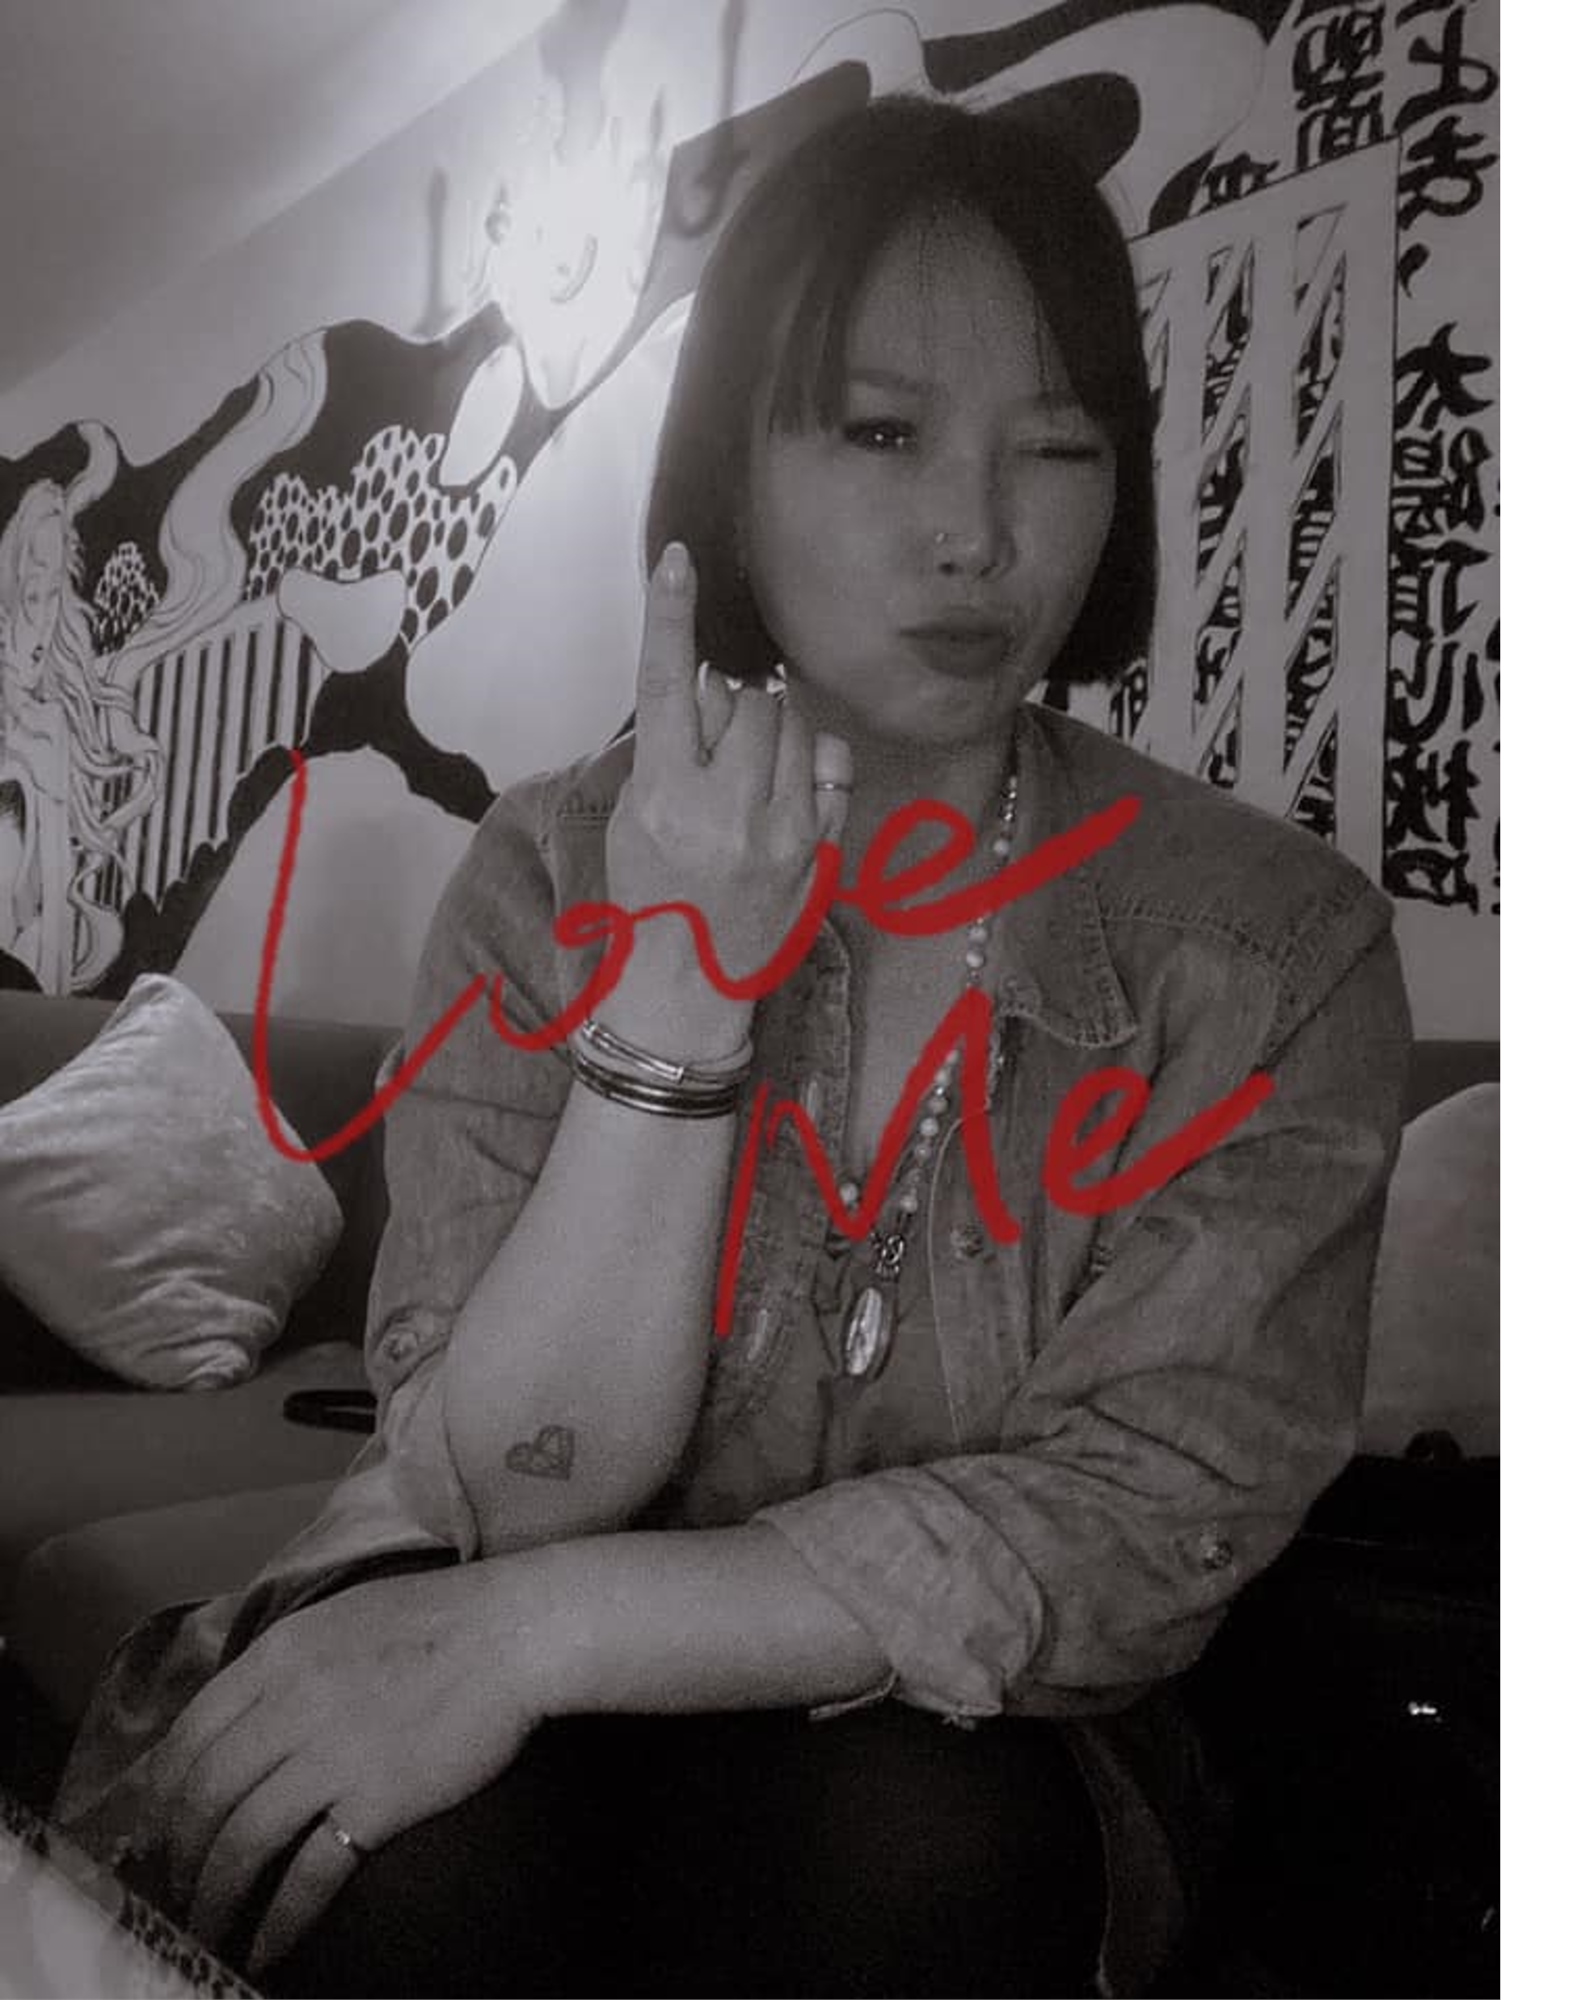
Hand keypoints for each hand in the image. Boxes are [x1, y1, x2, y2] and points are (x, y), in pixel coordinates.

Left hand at [121, 1563, 537, 1975]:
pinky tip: (267, 1946)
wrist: (517, 1632)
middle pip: (204, 1796)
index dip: (165, 1793)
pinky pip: (307, 1876)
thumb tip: (248, 1718)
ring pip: (241, 1842)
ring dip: (214, 1898)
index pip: (190, 1734)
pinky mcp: (375, 1802)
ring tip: (208, 1929)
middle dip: (179, 1854)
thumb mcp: (343, 1619)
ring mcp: (331, 1756)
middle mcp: (290, 1705)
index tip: (162, 1827)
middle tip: (178, 1887)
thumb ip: (288, 1664)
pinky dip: (278, 1921)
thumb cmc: (442, 1618)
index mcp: (279, 1655)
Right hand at [604, 542, 850, 1025]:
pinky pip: (834, 766)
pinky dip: (814, 760)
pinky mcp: (823, 852)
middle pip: (747, 700)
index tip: (678, 559)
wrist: (686, 985)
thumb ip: (669, 751)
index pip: (668, 685)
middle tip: (714, 743)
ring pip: (794, 725)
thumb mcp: (633, 819)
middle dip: (732, 704)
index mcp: (665, 798)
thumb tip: (713, 686)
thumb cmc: (649, 896)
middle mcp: (727, 811)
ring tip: (746, 773)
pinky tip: (789, 787)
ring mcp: (784, 832)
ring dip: (772, 728)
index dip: (670, 615)